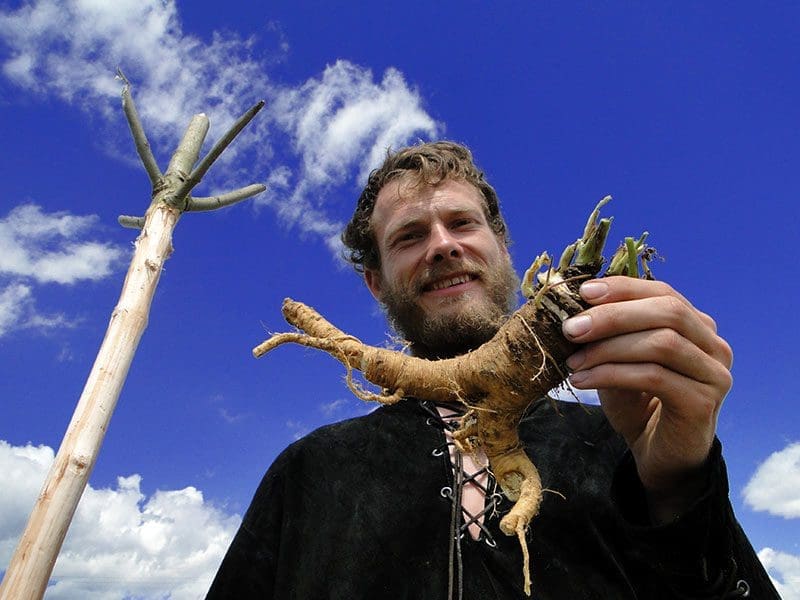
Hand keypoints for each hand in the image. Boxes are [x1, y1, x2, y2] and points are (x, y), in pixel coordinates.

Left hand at [561, 277, 732, 520]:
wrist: (661, 456)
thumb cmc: (639, 403)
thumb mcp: (619, 361)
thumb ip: (610, 335)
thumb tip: (576, 311)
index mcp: (697, 326)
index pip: (664, 293)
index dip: (624, 288)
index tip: (584, 291)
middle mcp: (713, 346)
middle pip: (668, 312)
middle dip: (614, 316)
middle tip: (571, 328)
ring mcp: (714, 374)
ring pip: (662, 343)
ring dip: (609, 349)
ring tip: (573, 361)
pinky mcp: (703, 403)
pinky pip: (654, 377)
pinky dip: (612, 375)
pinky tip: (582, 381)